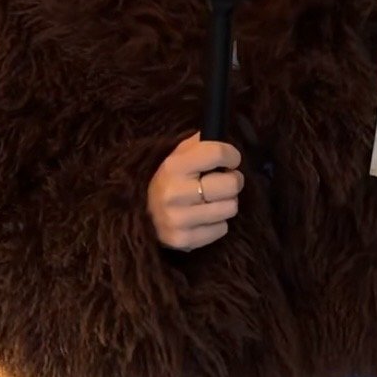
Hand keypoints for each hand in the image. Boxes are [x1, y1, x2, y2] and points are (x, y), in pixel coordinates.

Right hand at [147, 134, 243, 251]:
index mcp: (173, 166)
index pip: (218, 153)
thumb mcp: (177, 156)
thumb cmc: (169, 180)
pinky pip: (222, 229)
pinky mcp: (184, 240)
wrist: (142, 215)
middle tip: (224, 182)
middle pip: (231, 184)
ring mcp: (179, 220)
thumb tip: (224, 135)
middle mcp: (174, 193)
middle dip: (233, 181)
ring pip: (230, 208)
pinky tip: (204, 218)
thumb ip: (200, 143)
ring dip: (226, 203)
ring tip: (213, 200)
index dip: (232, 155)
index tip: (231, 160)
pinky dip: (217, 223)